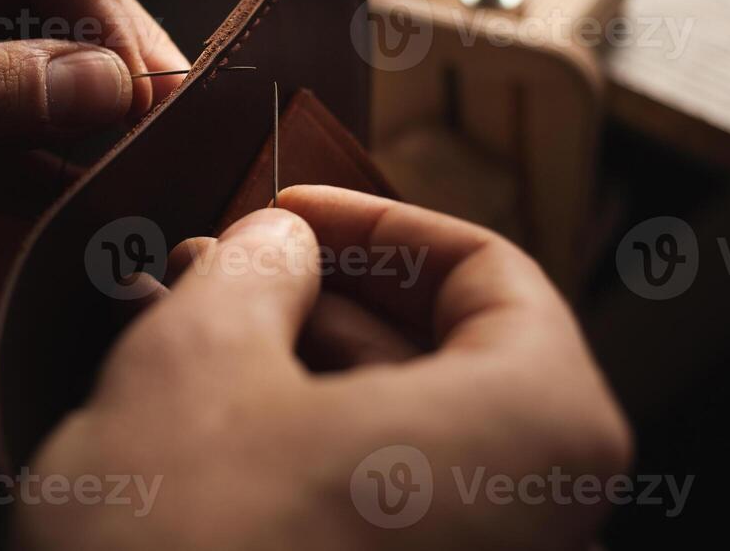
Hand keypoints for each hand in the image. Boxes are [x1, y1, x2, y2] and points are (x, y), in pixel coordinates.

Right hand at [17, 185, 630, 550]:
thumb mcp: (196, 360)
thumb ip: (254, 268)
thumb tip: (276, 246)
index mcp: (537, 434)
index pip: (492, 274)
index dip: (379, 220)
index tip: (291, 209)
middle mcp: (543, 530)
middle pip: (449, 364)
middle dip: (320, 300)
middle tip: (216, 269)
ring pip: (403, 447)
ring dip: (298, 376)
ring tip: (186, 337)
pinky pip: (374, 520)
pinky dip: (299, 463)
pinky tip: (202, 432)